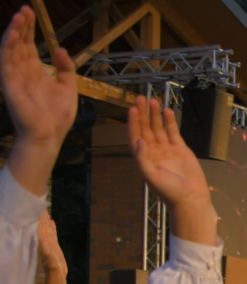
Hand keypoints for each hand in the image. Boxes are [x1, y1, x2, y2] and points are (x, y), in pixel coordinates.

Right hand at [0, 8, 75, 192]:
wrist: (49, 136)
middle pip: (20, 43)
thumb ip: (65, 68)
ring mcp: (15, 76)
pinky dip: (9, 46)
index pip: (29, 45)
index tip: (32, 13)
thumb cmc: (58, 117)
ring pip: (11, 48)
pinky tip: (14, 34)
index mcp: (35, 71)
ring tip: (20, 16)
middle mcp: (22, 71)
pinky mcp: (9, 83)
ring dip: (15, 32)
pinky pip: (6, 61)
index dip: (30, 29)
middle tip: (26, 10)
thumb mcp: (68, 88)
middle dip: (22, 25)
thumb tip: (59, 48)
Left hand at [37, 211, 65, 274]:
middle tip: (39, 203)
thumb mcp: (50, 261)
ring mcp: (49, 242)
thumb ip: (48, 253)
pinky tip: (52, 221)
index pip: (38, 227)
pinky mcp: (54, 245)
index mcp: (42, 242)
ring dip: (45, 220)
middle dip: (40, 216)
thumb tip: (44, 244)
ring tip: (45, 210)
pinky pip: (52, 233)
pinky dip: (52, 227)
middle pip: (41, 225)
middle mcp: (44, 241)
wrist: (57, 275)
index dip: (38, 218)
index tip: (36, 208)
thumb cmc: (53, 269)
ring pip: (47, 228)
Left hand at [128, 97, 214, 242]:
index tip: (133, 109)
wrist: (191, 199)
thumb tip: (138, 141)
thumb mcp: (152, 176)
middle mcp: (154, 152)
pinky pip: (174, 133)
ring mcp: (168, 150)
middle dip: (143, 113)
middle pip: (146, 128)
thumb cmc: (170, 192)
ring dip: (155, 115)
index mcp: (144, 158)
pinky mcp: (181, 150)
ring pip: (159, 128)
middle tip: (140, 98)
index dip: (134, 122)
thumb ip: (143, 159)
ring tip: (153, 100)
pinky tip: (167, 111)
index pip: (136, 136)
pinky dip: (170, 122)